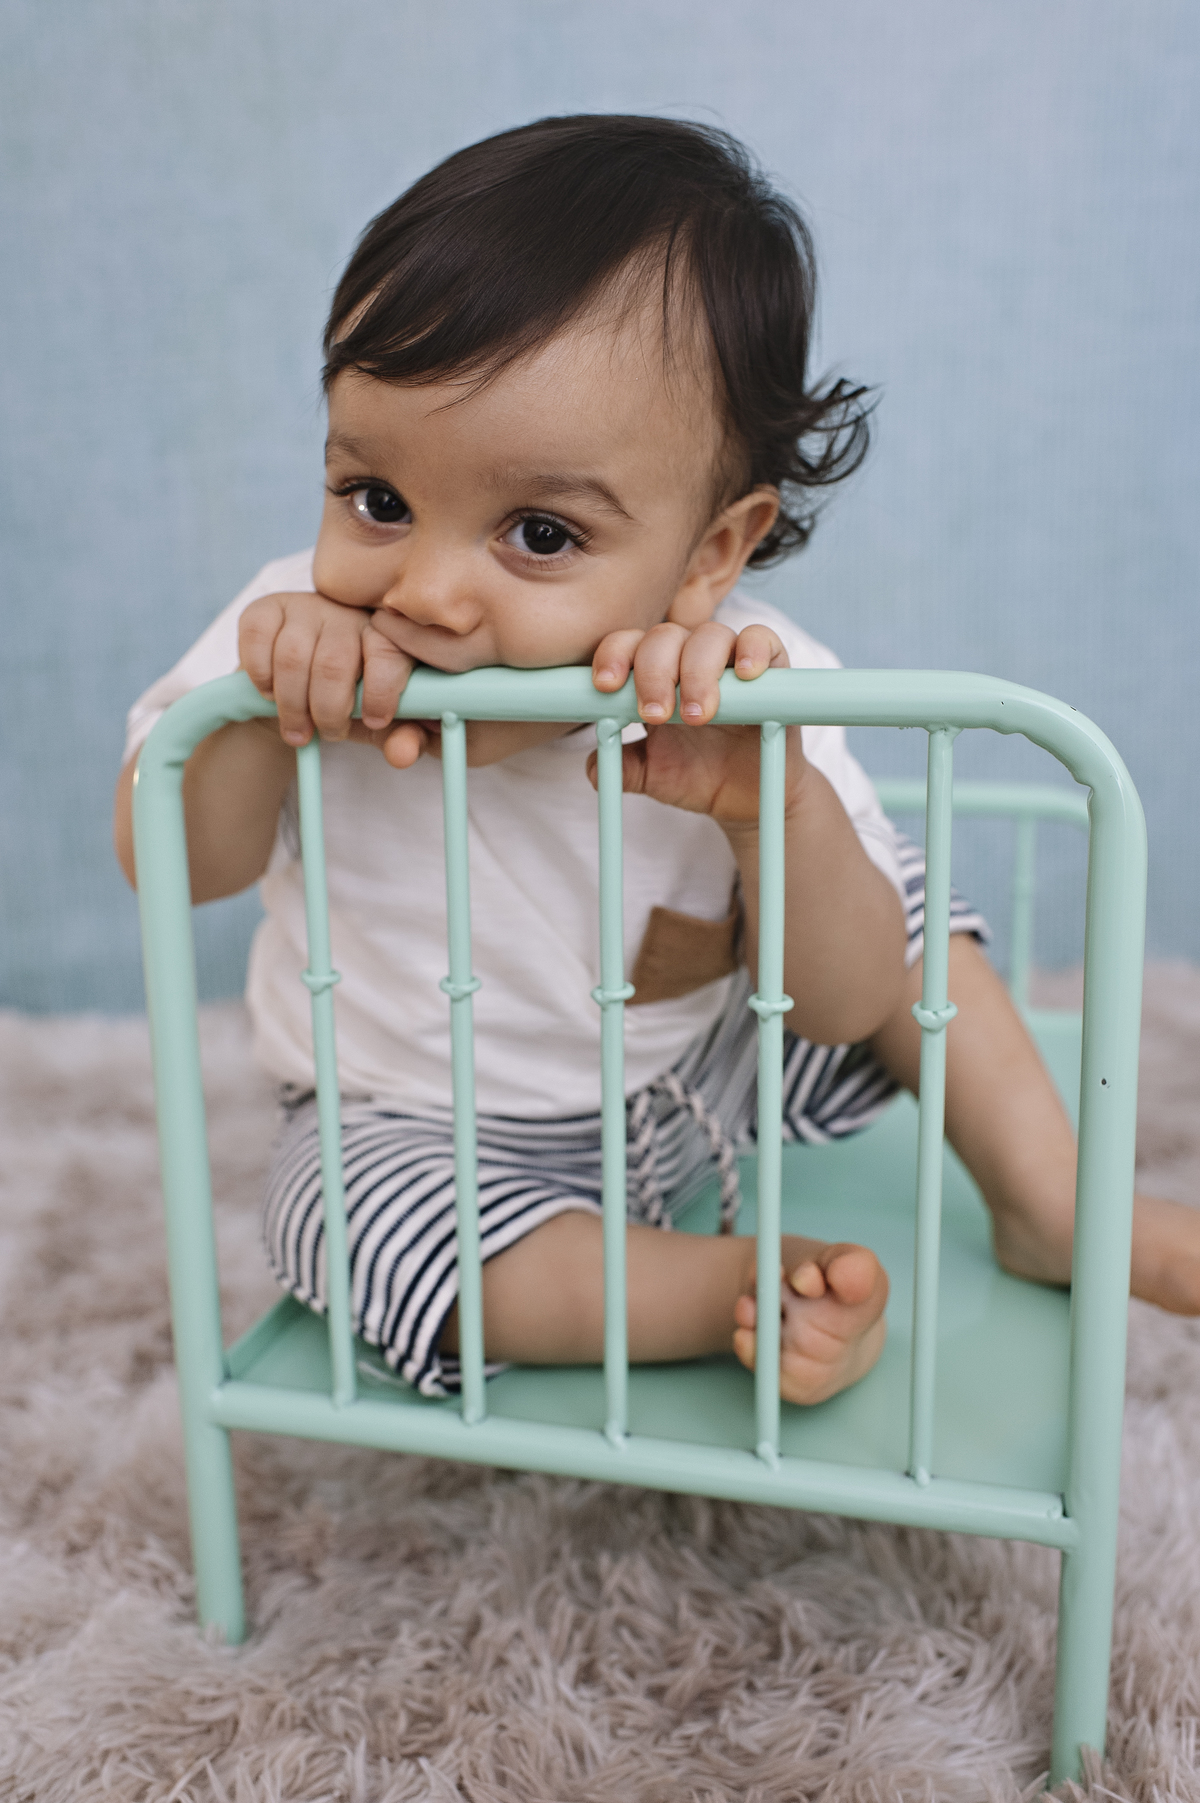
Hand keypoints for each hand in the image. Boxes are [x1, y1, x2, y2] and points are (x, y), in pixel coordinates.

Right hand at [238, 591, 429, 767]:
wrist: (296, 694)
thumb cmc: (345, 703)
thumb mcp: (377, 725)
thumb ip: (401, 740)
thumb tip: (404, 755)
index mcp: (383, 634)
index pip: (388, 652)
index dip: (380, 692)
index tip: (373, 721)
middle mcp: (346, 613)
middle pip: (334, 663)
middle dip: (328, 711)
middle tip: (328, 733)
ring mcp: (305, 606)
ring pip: (293, 657)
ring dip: (292, 705)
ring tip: (297, 729)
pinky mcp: (266, 608)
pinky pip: (257, 637)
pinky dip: (261, 676)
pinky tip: (270, 693)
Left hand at [587, 620, 804, 824]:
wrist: (744, 799)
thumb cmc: (696, 774)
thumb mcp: (653, 775)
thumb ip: (622, 768)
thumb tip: (593, 768)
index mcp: (654, 673)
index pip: (628, 645)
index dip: (614, 656)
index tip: (606, 687)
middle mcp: (688, 657)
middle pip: (664, 637)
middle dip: (654, 672)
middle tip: (656, 715)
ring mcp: (729, 659)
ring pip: (709, 636)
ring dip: (697, 672)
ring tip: (696, 716)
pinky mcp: (770, 666)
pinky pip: (761, 639)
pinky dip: (752, 650)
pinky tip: (744, 676)